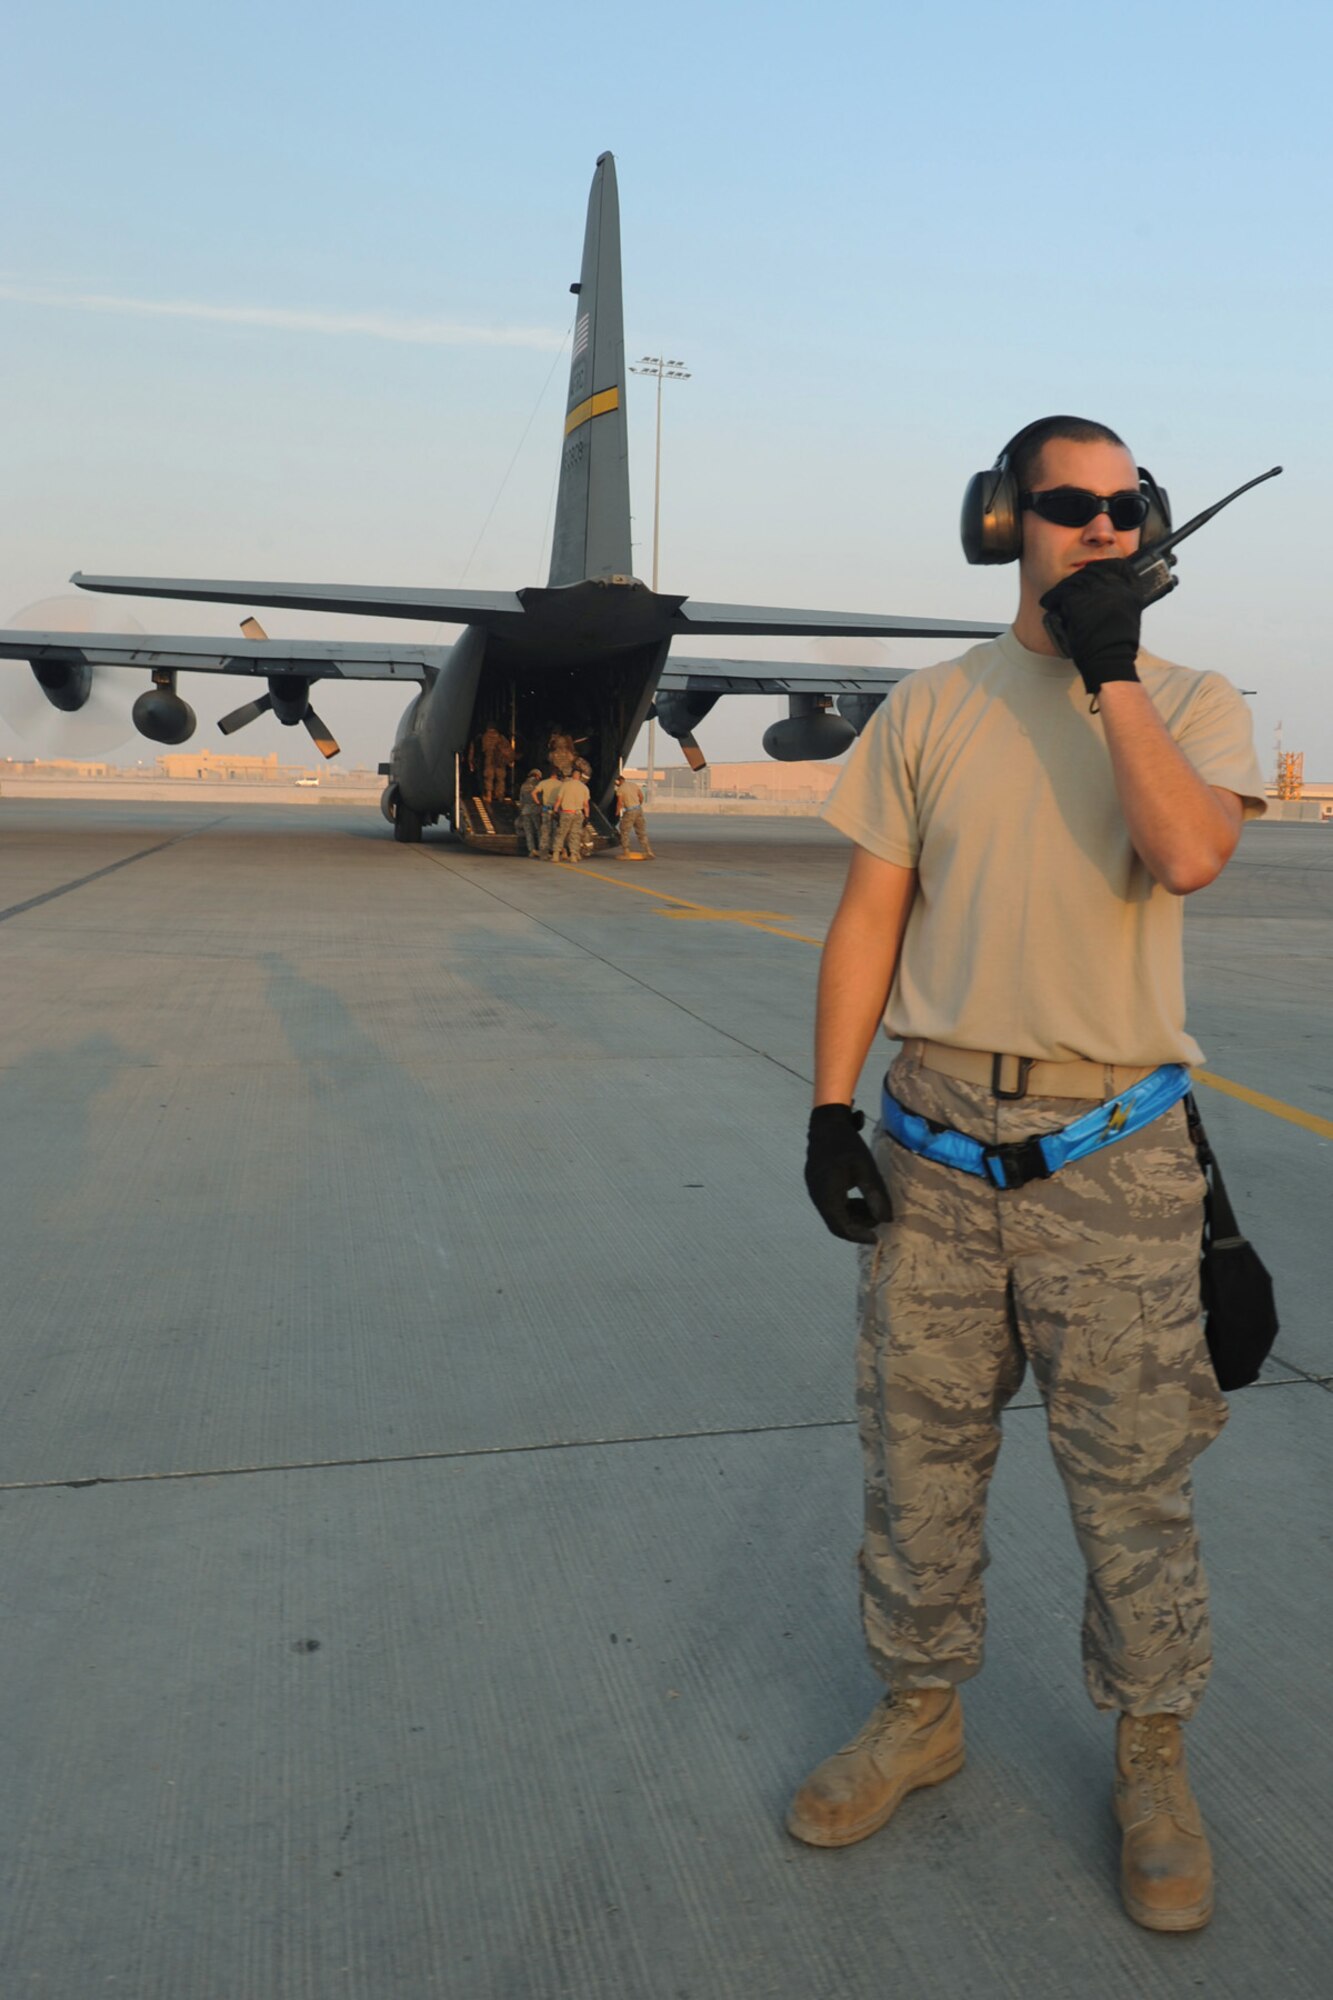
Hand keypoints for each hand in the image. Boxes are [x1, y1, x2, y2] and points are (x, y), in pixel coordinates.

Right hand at [805, 1104, 891, 1244]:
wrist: (826, 1122)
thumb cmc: (847, 1144)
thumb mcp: (865, 1169)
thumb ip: (875, 1195)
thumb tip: (886, 1220)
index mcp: (826, 1195)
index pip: (841, 1227)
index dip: (859, 1236)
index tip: (877, 1237)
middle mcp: (817, 1196)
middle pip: (836, 1223)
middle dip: (858, 1226)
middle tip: (878, 1219)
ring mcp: (814, 1189)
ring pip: (834, 1213)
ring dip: (853, 1216)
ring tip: (873, 1208)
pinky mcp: (817, 1183)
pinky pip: (832, 1203)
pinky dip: (847, 1206)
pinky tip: (861, 1198)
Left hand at [1039, 557, 1142, 694]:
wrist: (1109, 660)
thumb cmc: (1118, 647)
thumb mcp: (1128, 617)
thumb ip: (1120, 601)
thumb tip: (1107, 593)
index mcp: (1131, 592)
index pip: (1119, 567)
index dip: (1105, 567)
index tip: (1096, 571)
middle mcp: (1115, 588)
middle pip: (1095, 571)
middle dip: (1081, 577)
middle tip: (1071, 585)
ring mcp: (1097, 593)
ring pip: (1077, 579)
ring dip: (1066, 586)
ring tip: (1058, 595)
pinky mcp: (1079, 601)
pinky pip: (1062, 592)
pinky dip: (1052, 597)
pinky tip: (1048, 602)